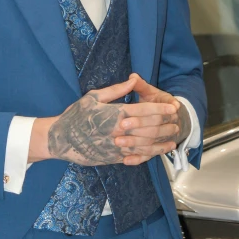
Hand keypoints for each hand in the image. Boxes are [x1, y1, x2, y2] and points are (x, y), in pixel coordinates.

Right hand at [46, 76, 178, 166]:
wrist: (61, 139)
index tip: (173, 107)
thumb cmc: (76, 115)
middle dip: (165, 124)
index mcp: (115, 114)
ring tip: (173, 139)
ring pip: (145, 145)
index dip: (160, 109)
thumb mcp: (93, 96)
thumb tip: (133, 80)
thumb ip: (116, 90)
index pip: (144, 111)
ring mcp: (116, 147)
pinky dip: (149, 154)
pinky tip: (158, 152)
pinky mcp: (113, 158)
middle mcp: (118, 131)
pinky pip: (135, 156)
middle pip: (148, 128)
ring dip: (161, 142)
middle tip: (177, 121)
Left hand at [113, 74, 190, 165]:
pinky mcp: (156, 148)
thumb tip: (132, 76)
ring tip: (118, 144)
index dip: (140, 118)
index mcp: (167, 108)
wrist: (176, 117)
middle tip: (119, 130)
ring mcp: (163, 138)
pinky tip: (126, 161)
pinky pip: (148, 156)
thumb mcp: (150, 91)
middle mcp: (168, 124)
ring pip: (150, 145)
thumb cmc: (157, 101)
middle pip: (152, 131)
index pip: (153, 114)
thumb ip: (141, 86)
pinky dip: (138, 159)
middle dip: (136, 131)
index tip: (124, 119)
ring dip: (134, 146)